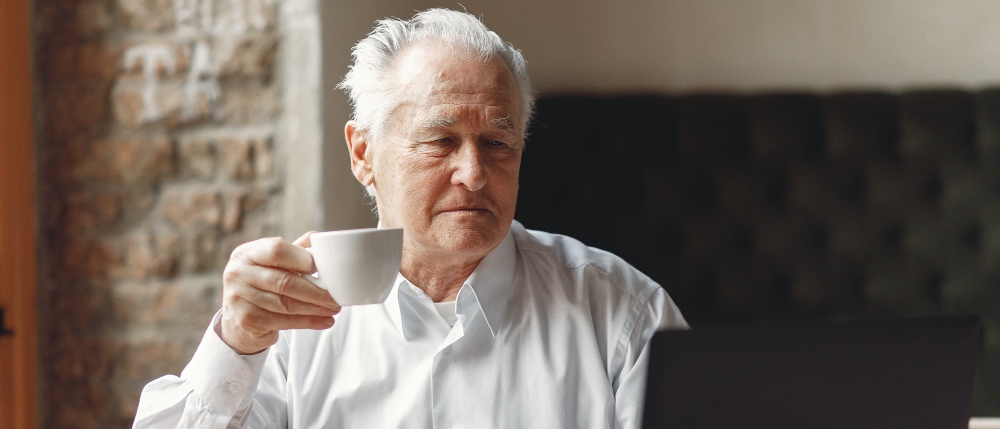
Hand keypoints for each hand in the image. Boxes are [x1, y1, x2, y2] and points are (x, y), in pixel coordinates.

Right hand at [220, 232, 340, 353]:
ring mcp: (239, 298)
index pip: (276, 250)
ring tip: (333, 309)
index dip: (302, 259)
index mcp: (247, 253)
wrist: (238, 319)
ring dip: (314, 308)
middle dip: (315, 291)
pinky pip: (283, 321)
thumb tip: (319, 238)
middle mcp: (238, 273)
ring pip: (286, 304)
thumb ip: (294, 251)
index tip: (321, 269)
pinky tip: (324, 321)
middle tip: (335, 297)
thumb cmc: (262, 285)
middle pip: (284, 281)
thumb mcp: (272, 264)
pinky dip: (308, 322)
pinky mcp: (246, 320)